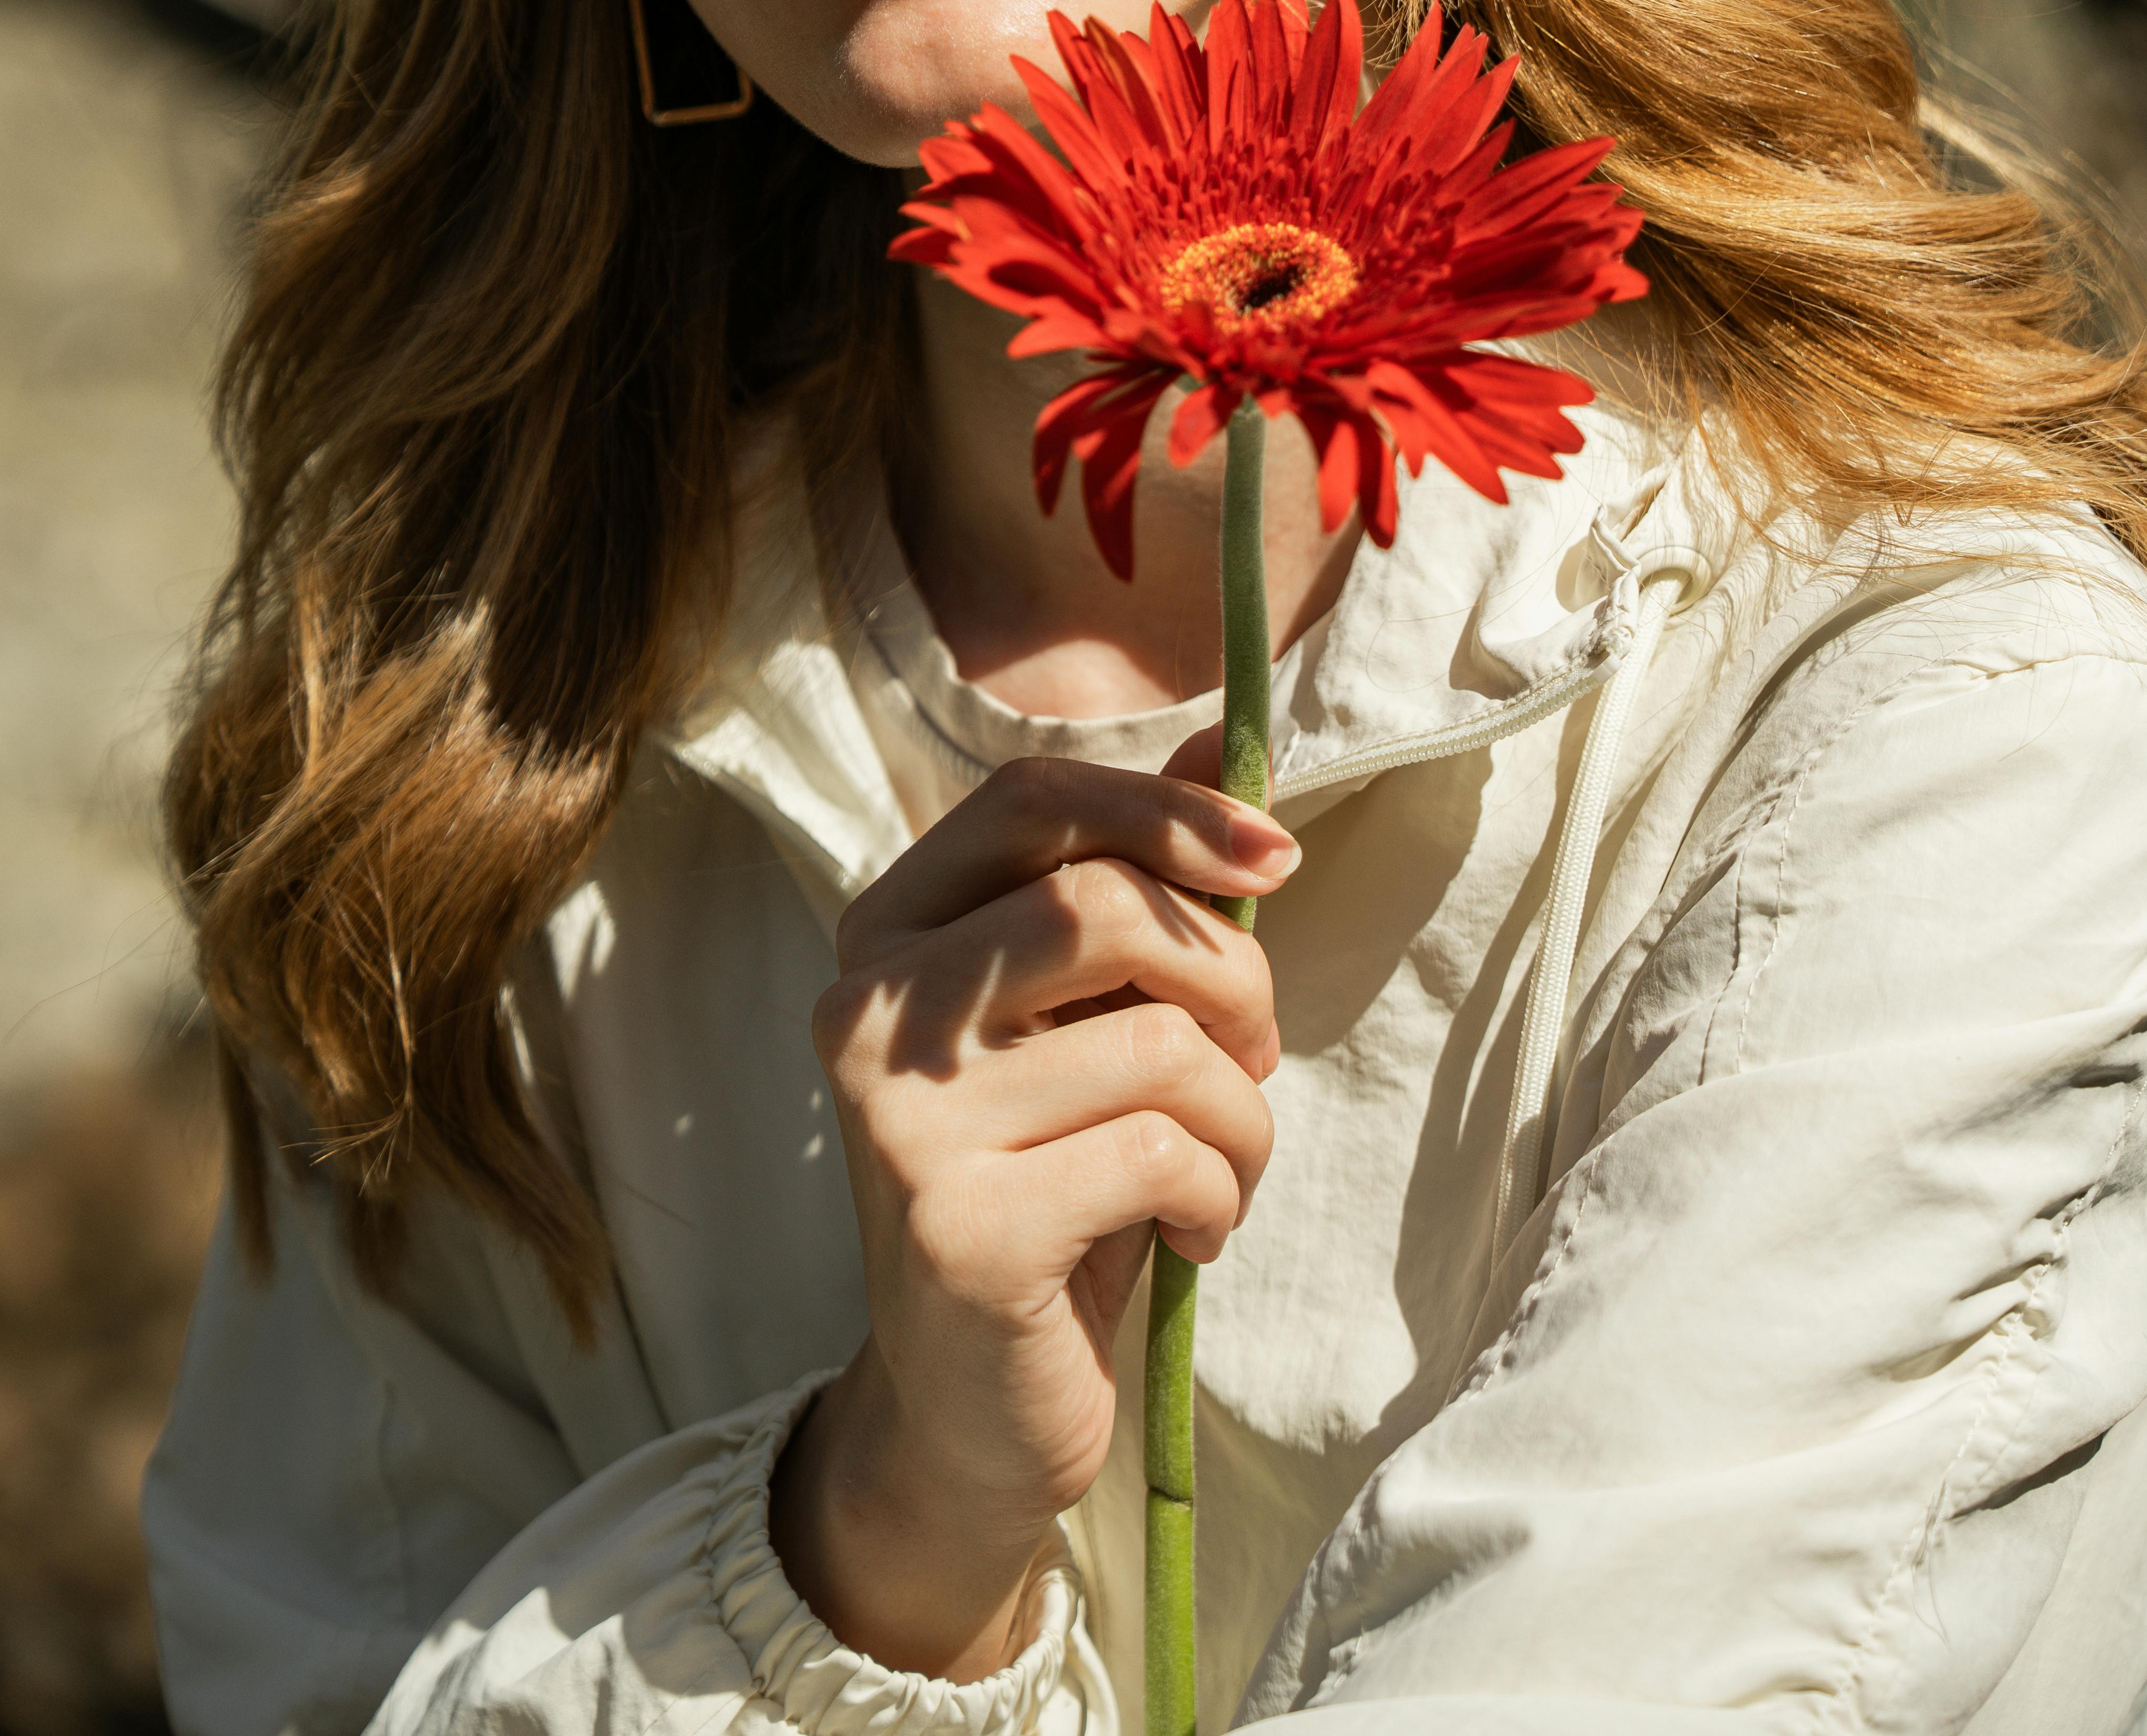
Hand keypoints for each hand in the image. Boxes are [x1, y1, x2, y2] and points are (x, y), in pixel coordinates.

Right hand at [770, 753, 1296, 1681]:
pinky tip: (1186, 1235)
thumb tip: (1239, 738)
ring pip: (1163, 1043)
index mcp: (887, 930)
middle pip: (1105, 907)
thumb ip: (1143, 875)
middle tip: (1247, 1060)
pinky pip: (1165, 1155)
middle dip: (1232, 979)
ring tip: (1217, 1170)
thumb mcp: (1089, 1016)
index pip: (1032, 801)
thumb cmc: (1053, 1177)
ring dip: (1242, 1116)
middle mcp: (869, 1009)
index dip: (1170, 810)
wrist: (970, 1408)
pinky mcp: (963, 1229)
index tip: (1277, 857)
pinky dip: (1219, 1196)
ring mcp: (904, 1121)